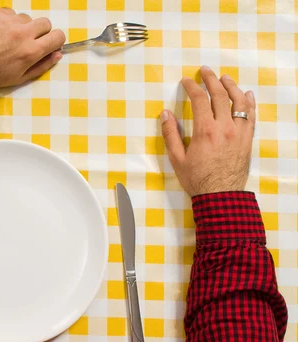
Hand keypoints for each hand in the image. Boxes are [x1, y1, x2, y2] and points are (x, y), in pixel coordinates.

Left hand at [0, 8, 65, 89]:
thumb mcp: (20, 78)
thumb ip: (42, 65)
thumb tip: (57, 54)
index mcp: (31, 51)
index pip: (57, 36)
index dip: (55, 41)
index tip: (50, 44)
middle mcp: (22, 33)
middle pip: (45, 23)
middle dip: (41, 32)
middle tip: (29, 42)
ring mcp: (8, 21)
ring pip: (26, 18)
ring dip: (22, 27)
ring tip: (9, 40)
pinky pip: (11, 13)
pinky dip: (8, 21)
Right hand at [160, 66, 255, 196]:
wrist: (220, 195)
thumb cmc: (197, 179)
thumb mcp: (177, 158)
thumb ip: (170, 134)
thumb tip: (165, 114)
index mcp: (205, 130)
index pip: (199, 99)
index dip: (192, 87)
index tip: (186, 81)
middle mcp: (224, 127)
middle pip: (220, 95)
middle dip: (211, 79)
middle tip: (205, 71)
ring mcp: (239, 132)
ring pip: (238, 101)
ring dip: (231, 86)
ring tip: (225, 78)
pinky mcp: (247, 138)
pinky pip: (251, 115)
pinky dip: (248, 102)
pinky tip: (246, 94)